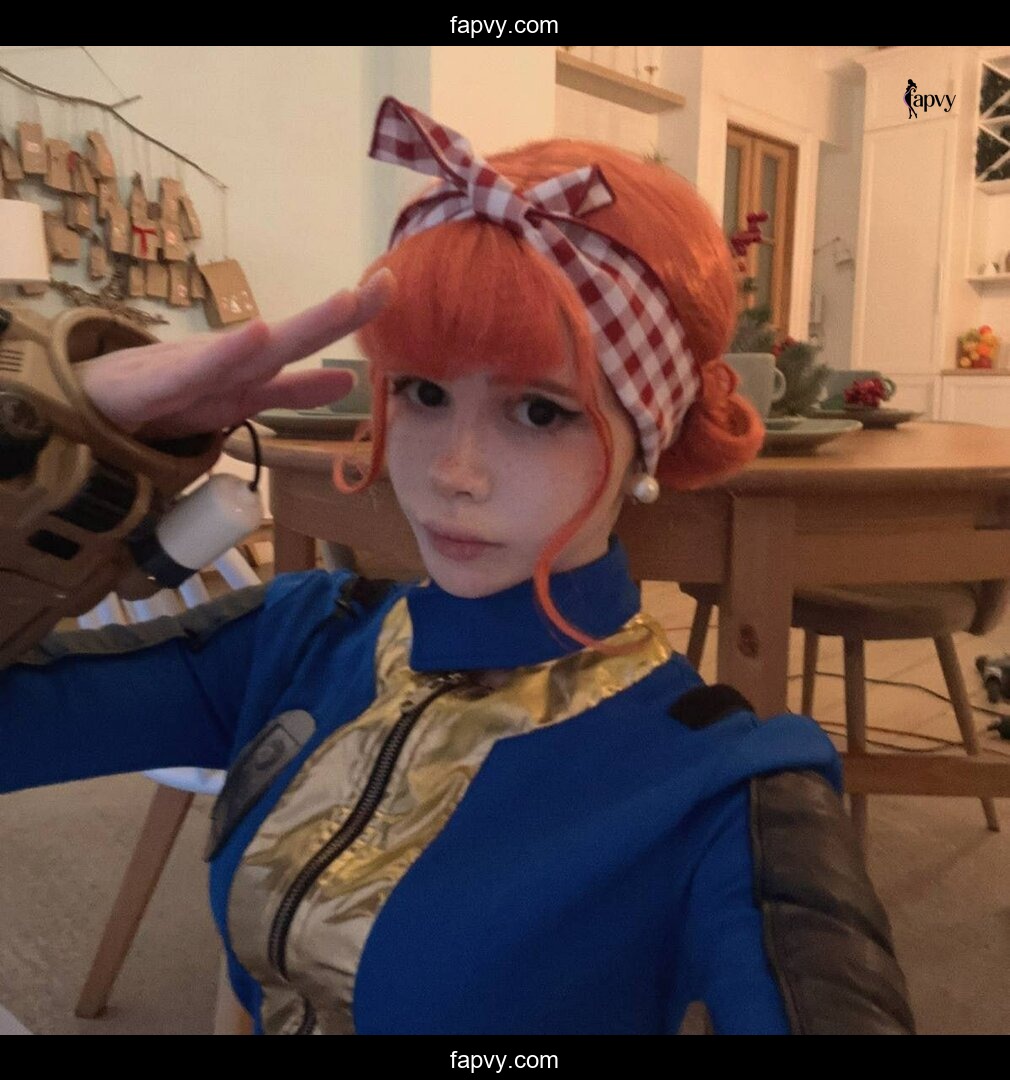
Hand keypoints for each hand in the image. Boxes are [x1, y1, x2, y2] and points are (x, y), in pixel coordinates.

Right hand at [75, 269, 393, 438]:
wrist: (87, 410)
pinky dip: (227, 355)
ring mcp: (193, 371)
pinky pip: (195, 373)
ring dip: (300, 329)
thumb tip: (348, 380)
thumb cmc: (166, 397)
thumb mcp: (241, 399)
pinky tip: (257, 333)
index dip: (349, 317)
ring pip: (253, 351)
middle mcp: (228, 361)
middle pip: (290, 337)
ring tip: (345, 302)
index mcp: (250, 367)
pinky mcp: (155, 388)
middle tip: (387, 284)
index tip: (392, 285)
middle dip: (339, 313)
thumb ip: (293, 391)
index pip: (307, 341)